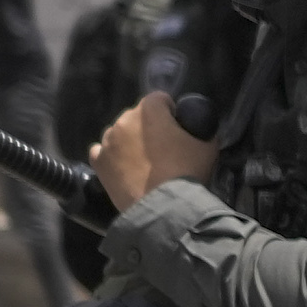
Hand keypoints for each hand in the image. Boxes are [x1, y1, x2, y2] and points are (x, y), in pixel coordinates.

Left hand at [90, 93, 213, 211]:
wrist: (167, 207)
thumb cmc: (188, 172)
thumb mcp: (207, 145)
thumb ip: (199, 129)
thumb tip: (194, 127)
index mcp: (149, 110)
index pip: (160, 99)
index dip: (171, 112)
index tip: (178, 128)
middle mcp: (124, 119)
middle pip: (137, 116)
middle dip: (149, 127)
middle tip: (163, 149)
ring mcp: (108, 140)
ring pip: (119, 133)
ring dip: (130, 142)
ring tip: (144, 163)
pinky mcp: (99, 161)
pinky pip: (102, 151)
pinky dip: (111, 156)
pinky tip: (123, 168)